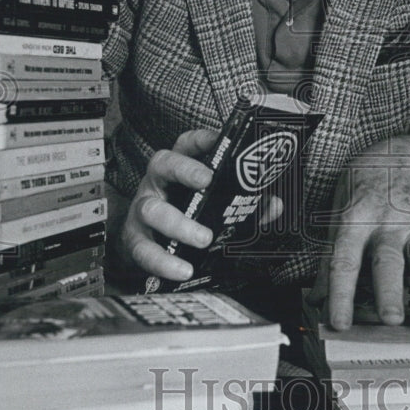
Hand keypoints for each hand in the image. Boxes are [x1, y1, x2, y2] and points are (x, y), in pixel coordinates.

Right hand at [117, 128, 283, 281]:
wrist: (149, 246)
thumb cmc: (188, 216)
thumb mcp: (214, 204)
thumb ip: (245, 203)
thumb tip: (275, 205)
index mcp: (177, 168)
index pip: (186, 143)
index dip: (202, 139)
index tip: (220, 141)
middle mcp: (156, 183)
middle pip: (162, 164)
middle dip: (184, 170)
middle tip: (208, 181)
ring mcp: (143, 210)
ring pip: (152, 209)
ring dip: (179, 224)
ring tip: (204, 239)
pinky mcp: (135, 240)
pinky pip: (144, 250)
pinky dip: (164, 262)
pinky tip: (183, 269)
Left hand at [308, 135, 409, 330]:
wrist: (405, 152)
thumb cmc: (366, 187)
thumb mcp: (339, 210)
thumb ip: (330, 255)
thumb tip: (316, 299)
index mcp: (356, 219)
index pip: (345, 260)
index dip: (341, 293)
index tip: (340, 323)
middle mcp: (389, 222)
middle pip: (389, 260)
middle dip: (390, 291)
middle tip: (391, 320)